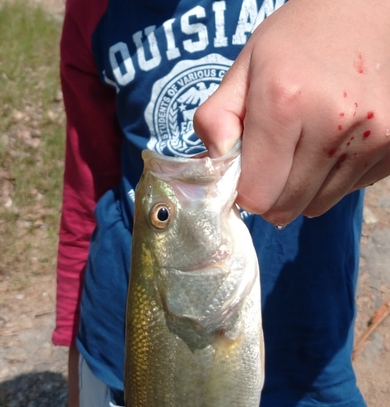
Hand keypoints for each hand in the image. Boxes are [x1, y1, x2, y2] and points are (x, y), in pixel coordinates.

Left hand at [194, 0, 389, 224]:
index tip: (246, 173)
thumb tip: (213, 167)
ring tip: (302, 148)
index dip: (244, 192)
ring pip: (317, 206)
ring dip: (300, 190)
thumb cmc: (293, 43)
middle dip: (270, 195)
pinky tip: (330, 143)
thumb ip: (215, 120)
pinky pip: (347, 191)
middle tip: (271, 161)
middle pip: (286, 207)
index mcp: (285, 101)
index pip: (257, 195)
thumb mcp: (242, 70)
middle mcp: (334, 122)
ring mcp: (373, 136)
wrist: (363, 12)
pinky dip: (331, 180)